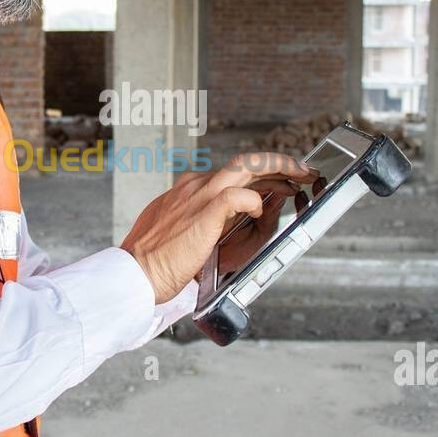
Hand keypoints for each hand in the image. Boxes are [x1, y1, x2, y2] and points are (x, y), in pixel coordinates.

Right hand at [120, 152, 317, 303]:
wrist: (134, 274)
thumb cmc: (158, 262)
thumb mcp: (189, 234)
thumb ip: (217, 221)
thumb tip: (252, 212)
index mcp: (190, 190)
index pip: (234, 171)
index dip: (263, 172)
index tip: (282, 179)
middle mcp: (195, 186)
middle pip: (245, 162)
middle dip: (279, 163)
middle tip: (302, 171)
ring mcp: (198, 196)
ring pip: (245, 166)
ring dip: (278, 168)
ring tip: (300, 176)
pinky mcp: (203, 214)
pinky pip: (236, 196)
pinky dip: (254, 200)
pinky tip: (261, 210)